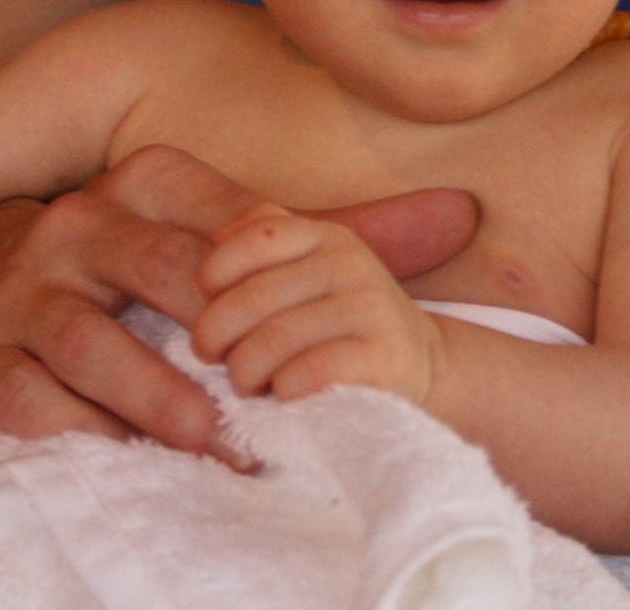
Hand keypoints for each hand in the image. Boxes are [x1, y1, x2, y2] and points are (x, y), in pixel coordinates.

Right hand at [0, 145, 475, 461]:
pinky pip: (37, 403)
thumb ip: (328, 233)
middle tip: (269, 391)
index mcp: (144, 184)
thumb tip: (457, 215)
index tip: (314, 325)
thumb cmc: (130, 267)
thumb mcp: (217, 234)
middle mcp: (77, 226)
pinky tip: (135, 459)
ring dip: (156, 397)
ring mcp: (24, 294)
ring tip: (217, 440)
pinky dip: (86, 434)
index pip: (220, 224)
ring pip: (91, 343)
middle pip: (157, 272)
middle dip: (218, 333)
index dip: (268, 277)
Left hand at [192, 204, 442, 402]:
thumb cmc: (342, 322)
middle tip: (212, 357)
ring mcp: (369, 308)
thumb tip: (218, 236)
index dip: (214, 274)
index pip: (253, 239)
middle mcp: (349, 263)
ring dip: (243, 370)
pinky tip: (283, 394)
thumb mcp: (312, 271)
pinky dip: (281, 389)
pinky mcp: (382, 356)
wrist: (421, 364)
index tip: (207, 305)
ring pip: (274, 339)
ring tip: (245, 382)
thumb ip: (266, 244)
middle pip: (253, 297)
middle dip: (215, 334)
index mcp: (325, 236)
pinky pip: (307, 372)